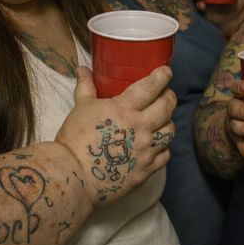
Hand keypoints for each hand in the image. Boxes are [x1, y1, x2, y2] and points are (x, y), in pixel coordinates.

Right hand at [55, 66, 176, 205]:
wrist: (72, 176)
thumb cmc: (75, 139)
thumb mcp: (80, 108)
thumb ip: (86, 86)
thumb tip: (83, 68)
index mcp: (124, 109)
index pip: (151, 87)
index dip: (162, 76)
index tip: (166, 72)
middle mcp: (140, 128)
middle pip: (167, 107)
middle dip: (169, 97)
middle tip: (166, 94)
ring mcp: (145, 150)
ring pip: (170, 131)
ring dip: (169, 122)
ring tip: (162, 119)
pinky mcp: (146, 169)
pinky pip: (165, 155)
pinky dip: (164, 147)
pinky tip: (157, 144)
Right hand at [226, 79, 243, 160]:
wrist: (236, 131)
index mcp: (240, 98)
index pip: (236, 89)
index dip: (238, 87)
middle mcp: (233, 111)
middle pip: (234, 108)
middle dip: (242, 110)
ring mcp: (233, 127)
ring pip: (235, 127)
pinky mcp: (236, 142)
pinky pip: (239, 146)